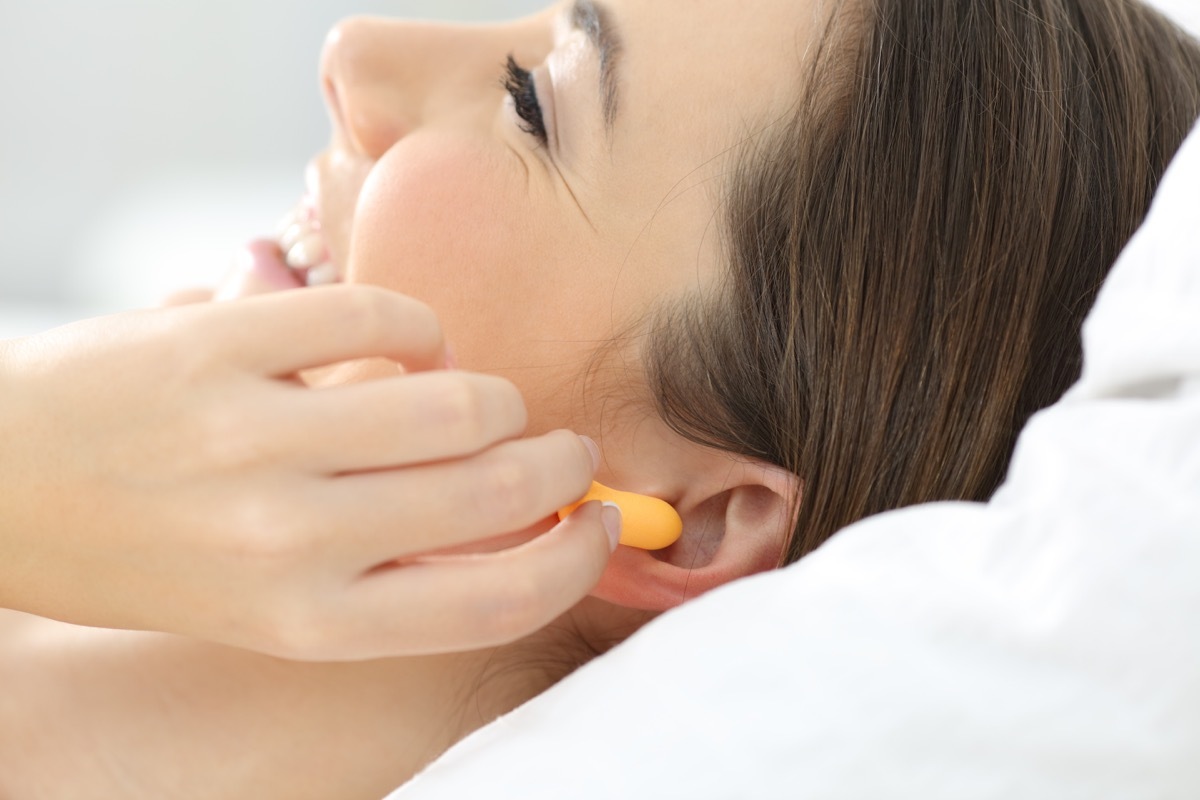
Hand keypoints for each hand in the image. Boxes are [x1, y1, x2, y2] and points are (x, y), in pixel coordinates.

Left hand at [0, 285, 617, 659]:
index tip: (600, 521)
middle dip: (564, 460)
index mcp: (306, 619)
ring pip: (458, 397)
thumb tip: (515, 513)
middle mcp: (290, 539)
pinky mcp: (224, 342)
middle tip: (569, 445)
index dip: (576, 559)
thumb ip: (383, 570)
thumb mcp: (263, 605)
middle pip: (500, 490)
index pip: (496, 600)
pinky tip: (402, 343)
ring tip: (478, 394)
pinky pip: (382, 318)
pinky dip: (416, 327)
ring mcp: (254, 435)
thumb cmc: (141, 552)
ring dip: (494, 392)